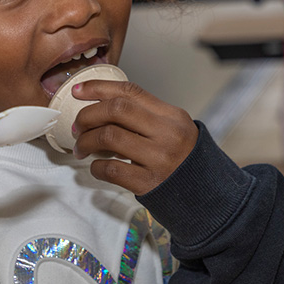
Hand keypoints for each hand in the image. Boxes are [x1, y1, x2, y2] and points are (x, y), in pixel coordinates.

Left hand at [70, 80, 197, 194]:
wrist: (206, 195)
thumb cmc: (183, 160)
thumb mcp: (174, 129)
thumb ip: (145, 116)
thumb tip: (103, 106)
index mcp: (172, 115)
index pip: (130, 91)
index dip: (99, 88)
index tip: (78, 91)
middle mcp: (167, 134)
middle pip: (116, 110)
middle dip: (88, 115)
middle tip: (78, 126)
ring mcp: (159, 159)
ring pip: (109, 137)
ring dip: (86, 141)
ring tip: (81, 148)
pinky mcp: (149, 183)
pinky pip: (111, 169)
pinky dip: (96, 167)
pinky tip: (96, 167)